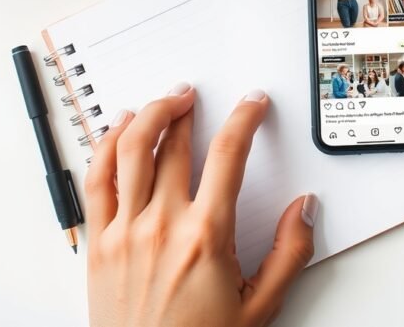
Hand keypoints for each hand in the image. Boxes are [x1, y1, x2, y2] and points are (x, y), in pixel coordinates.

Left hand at [86, 84, 317, 326]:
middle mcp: (162, 226)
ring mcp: (125, 232)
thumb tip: (305, 209)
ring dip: (150, 114)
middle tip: (200, 97)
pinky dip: (107, 145)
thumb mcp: (260, 307)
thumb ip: (289, 254)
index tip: (252, 104)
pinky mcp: (99, 243)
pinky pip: (98, 179)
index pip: (228, 154)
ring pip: (132, 150)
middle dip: (191, 110)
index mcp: (206, 237)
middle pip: (176, 145)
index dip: (244, 118)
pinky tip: (119, 131)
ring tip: (165, 100)